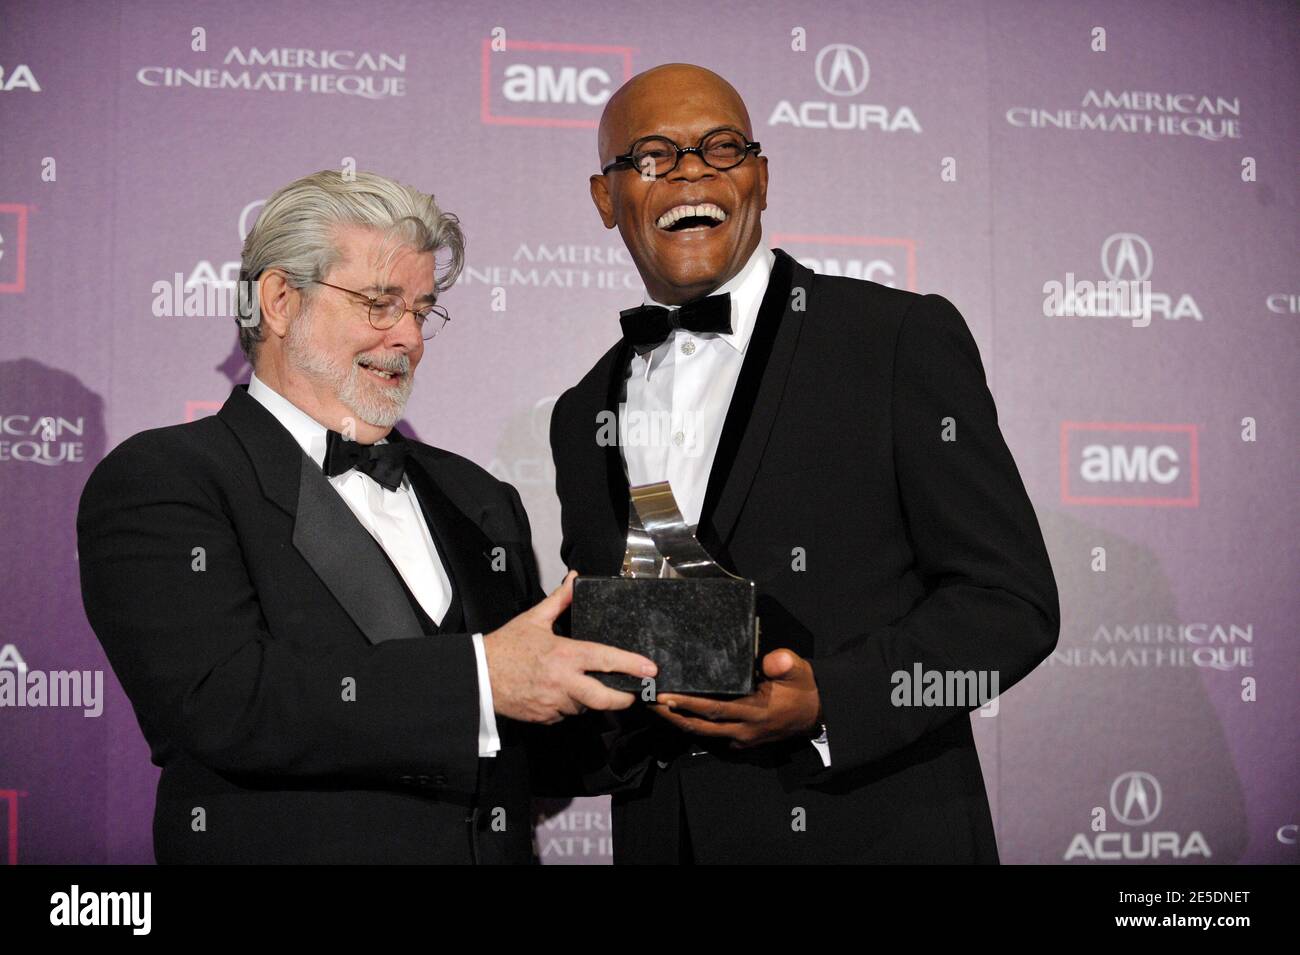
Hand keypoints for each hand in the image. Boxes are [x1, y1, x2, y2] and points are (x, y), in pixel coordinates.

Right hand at [483, 570, 657, 723]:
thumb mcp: (534, 619)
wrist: (479, 676)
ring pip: (584, 707)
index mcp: (565, 655)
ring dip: (588, 700)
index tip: (650, 669)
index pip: (605, 659)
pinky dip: (568, 706)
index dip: (631, 664)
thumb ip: (560, 600)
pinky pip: (566, 714)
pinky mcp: (545, 717)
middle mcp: (563, 682)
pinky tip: (560, 694)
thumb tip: (575, 579)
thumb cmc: (507, 646)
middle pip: (604, 698)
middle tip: (633, 693)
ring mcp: (554, 703)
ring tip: (582, 685)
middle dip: (624, 698)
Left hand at [652, 649, 820, 748]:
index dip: (689, 704)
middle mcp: (744, 730)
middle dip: (673, 715)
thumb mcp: (799, 670)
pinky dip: (693, 725)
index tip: (665, 696)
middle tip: (648, 702)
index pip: (715, 708)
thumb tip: (770, 659)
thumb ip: (784, 664)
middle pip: (701, 725)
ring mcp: (742, 739)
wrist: (817, 712)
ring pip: (704, 733)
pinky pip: (712, 736)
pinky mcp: (742, 742)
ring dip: (679, 721)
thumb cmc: (802, 688)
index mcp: (755, 711)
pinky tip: (678, 714)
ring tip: (656, 708)